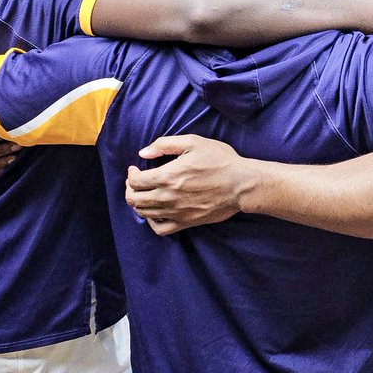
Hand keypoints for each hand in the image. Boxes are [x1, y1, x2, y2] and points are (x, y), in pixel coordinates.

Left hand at [125, 135, 249, 234]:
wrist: (241, 184)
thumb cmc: (220, 160)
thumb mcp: (193, 142)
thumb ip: (164, 145)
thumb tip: (143, 153)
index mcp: (167, 176)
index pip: (135, 181)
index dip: (131, 174)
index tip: (135, 169)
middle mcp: (167, 197)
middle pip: (135, 199)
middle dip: (130, 189)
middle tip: (136, 182)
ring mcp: (176, 212)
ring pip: (144, 214)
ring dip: (138, 204)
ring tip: (144, 195)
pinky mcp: (186, 222)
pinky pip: (160, 229)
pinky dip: (152, 222)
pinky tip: (155, 213)